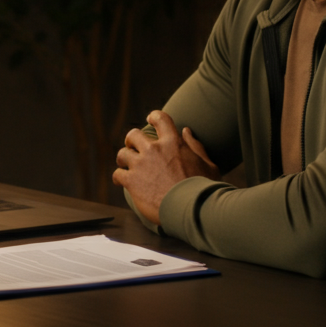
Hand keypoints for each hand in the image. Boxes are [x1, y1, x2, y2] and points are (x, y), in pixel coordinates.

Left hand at [112, 110, 219, 224]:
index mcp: (172, 142)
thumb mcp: (207, 165)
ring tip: (124, 164)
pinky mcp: (132, 181)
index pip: (160, 119)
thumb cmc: (203, 188)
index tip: (150, 120)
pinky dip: (118, 177)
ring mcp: (141, 165)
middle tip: (132, 147)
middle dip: (131, 140)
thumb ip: (195, 146)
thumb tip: (186, 131)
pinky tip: (120, 181)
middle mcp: (154, 150)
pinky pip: (118, 174)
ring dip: (123, 159)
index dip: (154, 117)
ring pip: (122, 154)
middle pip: (133, 135)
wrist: (191, 209)